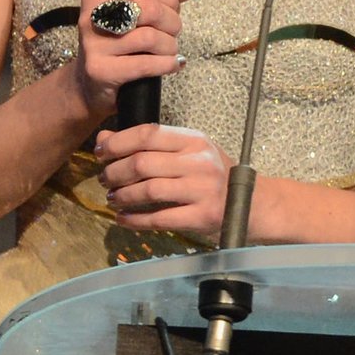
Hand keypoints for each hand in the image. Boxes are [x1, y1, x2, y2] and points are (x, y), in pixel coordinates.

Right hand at [69, 0, 207, 118]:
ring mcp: (93, 44)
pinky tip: (172, 64)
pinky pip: (145, 64)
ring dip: (170, 46)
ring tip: (170, 50)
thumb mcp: (142, 13)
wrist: (91, 84)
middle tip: (173, 32)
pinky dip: (166, 64)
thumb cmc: (120, 43)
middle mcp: (92, 16)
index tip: (172, 8)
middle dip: (172, 22)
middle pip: (150, 9)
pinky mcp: (100, 70)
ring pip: (149, 38)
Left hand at [95, 123, 232, 242]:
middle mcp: (199, 162)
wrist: (253, 204)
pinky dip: (135, 220)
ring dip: (123, 196)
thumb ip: (148, 143)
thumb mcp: (187, 151)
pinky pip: (159, 218)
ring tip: (112, 198)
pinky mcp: (202, 217)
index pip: (147, 134)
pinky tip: (123, 218)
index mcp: (193, 140)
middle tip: (104, 179)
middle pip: (143, 163)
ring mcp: (202, 190)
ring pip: (148, 190)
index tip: (100, 151)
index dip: (117, 142)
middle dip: (115, 172)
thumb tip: (105, 137)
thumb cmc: (215, 175)